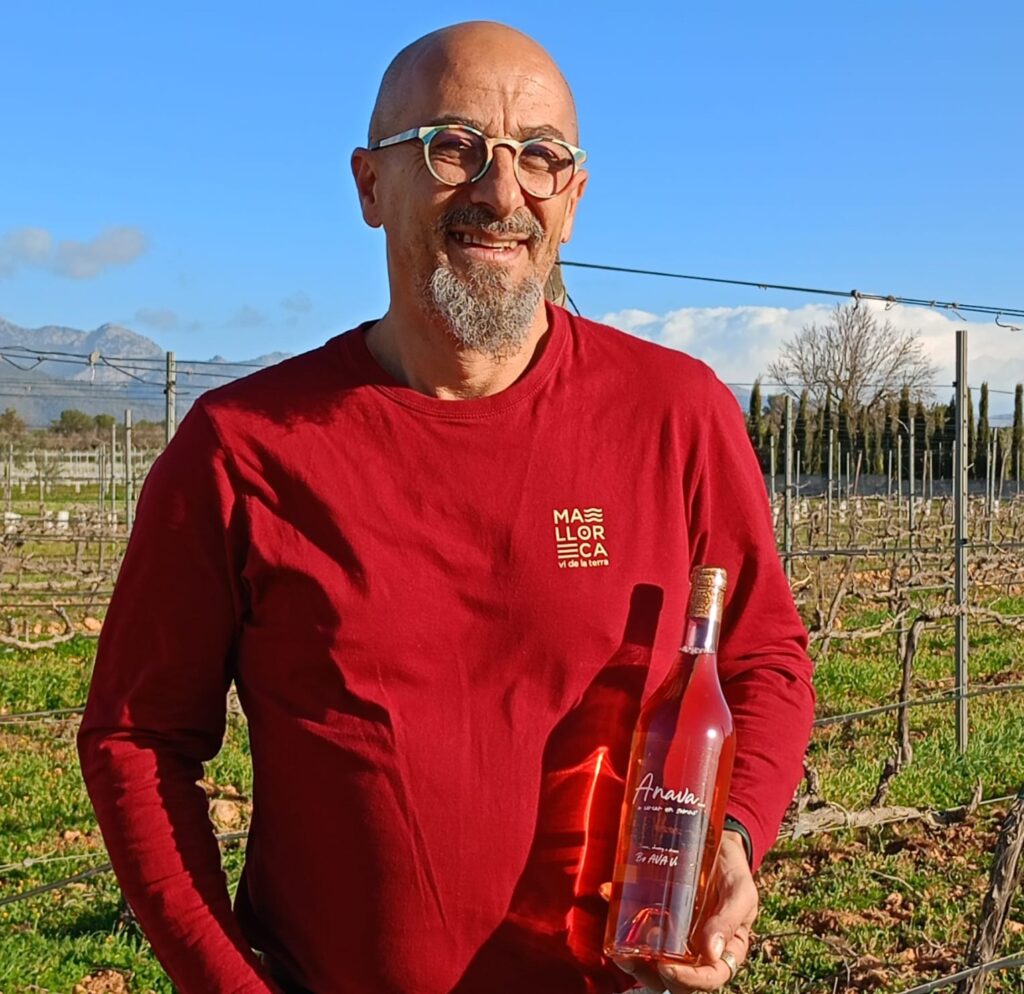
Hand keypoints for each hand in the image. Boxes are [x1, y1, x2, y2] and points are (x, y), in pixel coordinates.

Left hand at [610, 830, 757, 991]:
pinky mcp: (656, 909)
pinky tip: (608, 892)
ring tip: (619, 945)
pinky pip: (635, 918)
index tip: (667, 969)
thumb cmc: (735, 872)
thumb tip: (711, 954)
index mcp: (722, 949)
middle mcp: (696, 946)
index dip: (688, 981)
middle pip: (674, 975)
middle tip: (635, 957)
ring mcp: (674, 930)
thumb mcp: (741, 892)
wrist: (721, 842)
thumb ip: (729, 920)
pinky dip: (618, 909)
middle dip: (650, 974)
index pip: (707, 977)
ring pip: (651, 956)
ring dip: (632, 956)